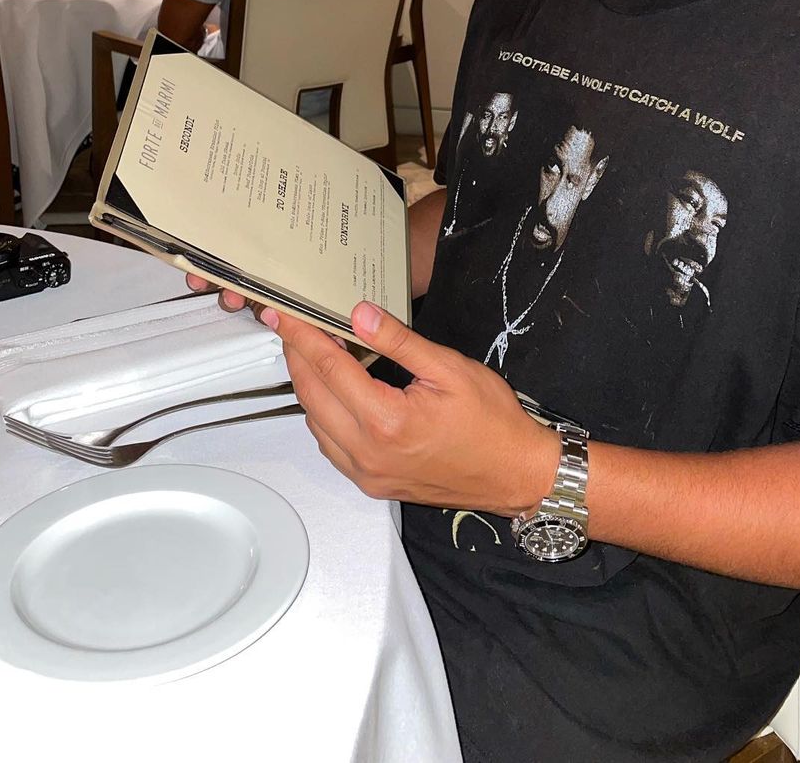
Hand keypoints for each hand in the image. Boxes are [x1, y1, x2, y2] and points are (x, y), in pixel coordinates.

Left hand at [257, 299, 558, 513]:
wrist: (515, 473)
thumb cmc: (492, 422)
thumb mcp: (449, 368)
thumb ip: (398, 341)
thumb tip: (359, 315)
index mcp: (387, 421)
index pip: (329, 368)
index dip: (303, 337)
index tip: (283, 316)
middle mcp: (369, 453)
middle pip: (312, 396)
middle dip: (296, 357)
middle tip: (288, 326)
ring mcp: (368, 474)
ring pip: (316, 424)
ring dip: (308, 388)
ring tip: (309, 353)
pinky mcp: (373, 484)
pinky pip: (331, 447)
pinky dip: (322, 416)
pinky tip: (332, 394)